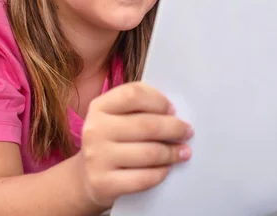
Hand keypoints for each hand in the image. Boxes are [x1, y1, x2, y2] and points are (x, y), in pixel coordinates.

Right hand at [78, 82, 193, 208]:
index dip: (158, 101)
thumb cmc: (112, 141)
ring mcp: (97, 157)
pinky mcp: (104, 183)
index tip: (172, 110)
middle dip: (174, 128)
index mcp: (99, 107)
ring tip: (183, 152)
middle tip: (187, 132)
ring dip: (172, 153)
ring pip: (149, 153)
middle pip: (147, 125)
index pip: (133, 94)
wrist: (88, 176)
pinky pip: (144, 178)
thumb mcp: (116, 118)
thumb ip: (139, 109)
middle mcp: (95, 129)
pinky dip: (161, 173)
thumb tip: (174, 114)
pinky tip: (167, 168)